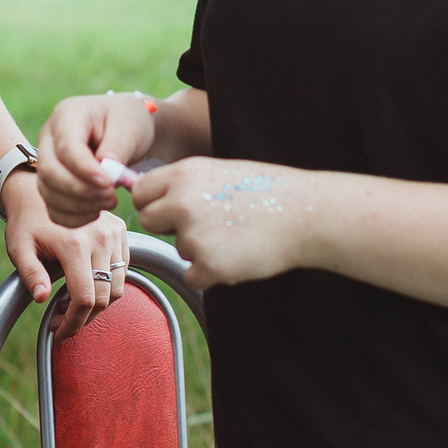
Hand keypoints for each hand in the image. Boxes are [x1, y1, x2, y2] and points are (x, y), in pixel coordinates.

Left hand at [3, 168, 129, 337]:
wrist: (41, 188)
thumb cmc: (27, 220)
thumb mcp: (19, 247)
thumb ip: (30, 273)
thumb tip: (41, 298)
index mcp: (74, 244)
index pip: (85, 298)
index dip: (73, 323)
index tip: (59, 331)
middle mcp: (100, 238)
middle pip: (104, 297)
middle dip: (83, 318)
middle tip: (61, 321)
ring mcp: (114, 233)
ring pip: (117, 287)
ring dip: (97, 304)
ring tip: (71, 303)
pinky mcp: (121, 231)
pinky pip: (123, 270)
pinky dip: (108, 284)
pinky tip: (86, 284)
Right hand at [36, 93, 156, 227]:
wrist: (125, 130)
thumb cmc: (127, 122)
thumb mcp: (130, 124)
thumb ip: (118, 145)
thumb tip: (105, 168)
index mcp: (67, 115)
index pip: (65, 147)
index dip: (84, 169)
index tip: (108, 184)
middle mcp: (49, 138)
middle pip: (49, 172)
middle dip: (81, 191)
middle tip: (112, 196)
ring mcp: (46, 162)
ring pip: (49, 193)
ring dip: (79, 207)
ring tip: (109, 202)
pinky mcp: (51, 184)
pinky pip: (53, 208)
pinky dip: (74, 218)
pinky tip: (96, 212)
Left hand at [128, 158, 316, 289]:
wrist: (306, 215)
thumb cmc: (267, 191)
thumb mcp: (218, 172)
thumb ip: (183, 184)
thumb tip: (148, 197)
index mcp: (184, 174)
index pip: (141, 191)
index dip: (152, 202)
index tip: (167, 209)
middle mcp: (182, 202)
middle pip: (148, 220)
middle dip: (169, 226)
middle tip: (204, 225)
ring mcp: (193, 234)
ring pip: (178, 247)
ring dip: (199, 248)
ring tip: (235, 235)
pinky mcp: (208, 265)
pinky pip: (193, 274)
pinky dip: (212, 272)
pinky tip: (238, 255)